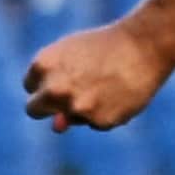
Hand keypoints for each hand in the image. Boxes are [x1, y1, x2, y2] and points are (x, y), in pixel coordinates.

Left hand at [25, 21, 168, 133]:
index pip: (30, 88)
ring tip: (105, 86)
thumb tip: (57, 128)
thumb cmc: (107, 47)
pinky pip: (95, 124)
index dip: (47, 83)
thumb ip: (55, 85)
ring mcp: (75, 107)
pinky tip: (119, 94)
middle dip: (49, 105)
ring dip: (82, 109)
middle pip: (34, 109)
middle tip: (74, 91)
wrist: (143, 45)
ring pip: (68, 118)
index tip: (65, 75)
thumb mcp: (74, 55)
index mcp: (42, 65)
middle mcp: (53, 89)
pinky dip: (106, 114)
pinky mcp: (98, 121)